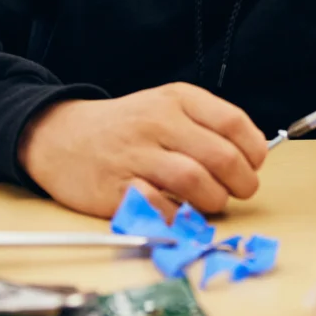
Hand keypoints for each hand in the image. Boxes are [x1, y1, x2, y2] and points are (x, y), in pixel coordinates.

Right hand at [17, 83, 266, 219]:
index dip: (254, 151)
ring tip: (210, 202)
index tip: (254, 165)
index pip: (234, 124)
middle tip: (239, 191)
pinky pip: (161, 206)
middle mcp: (158, 122)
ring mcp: (136, 154)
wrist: (62, 136)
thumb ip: (207, 126)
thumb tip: (251, 158)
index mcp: (178, 99)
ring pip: (196, 182)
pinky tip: (179, 212)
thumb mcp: (167, 108)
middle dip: (241, 183)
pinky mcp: (116, 187)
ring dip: (214, 201)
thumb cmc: (126, 127)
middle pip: (221, 157)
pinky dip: (179, 216)